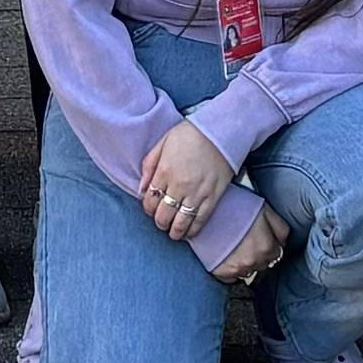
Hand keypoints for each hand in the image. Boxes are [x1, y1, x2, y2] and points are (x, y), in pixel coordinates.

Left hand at [139, 120, 239, 242]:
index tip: (151, 208)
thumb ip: (149, 164)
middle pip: (163, 215)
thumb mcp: (163, 142)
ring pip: (180, 222)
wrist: (221, 131)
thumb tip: (140, 188)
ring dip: (174, 231)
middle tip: (161, 221)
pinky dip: (192, 230)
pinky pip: (200, 220)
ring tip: (173, 232)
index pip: (150, 200)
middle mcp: (179, 185)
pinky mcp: (212, 197)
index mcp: (165, 171)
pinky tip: (188, 232)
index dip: (148, 208)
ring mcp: (197, 193)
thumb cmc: (191, 133)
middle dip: (159, 221)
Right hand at [207, 204, 290, 284]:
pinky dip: (230, 269)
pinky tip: (226, 255)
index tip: (260, 237)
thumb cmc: (233, 205)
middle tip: (245, 239)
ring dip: (244, 262)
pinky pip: (231, 278)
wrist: (205, 209)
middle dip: (257, 253)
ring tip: (234, 245)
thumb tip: (283, 242)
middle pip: (262, 263)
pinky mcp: (221, 272)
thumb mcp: (264, 209)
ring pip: (248, 271)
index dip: (268, 243)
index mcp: (266, 247)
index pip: (276, 253)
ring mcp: (237, 269)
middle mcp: (253, 261)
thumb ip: (280, 228)